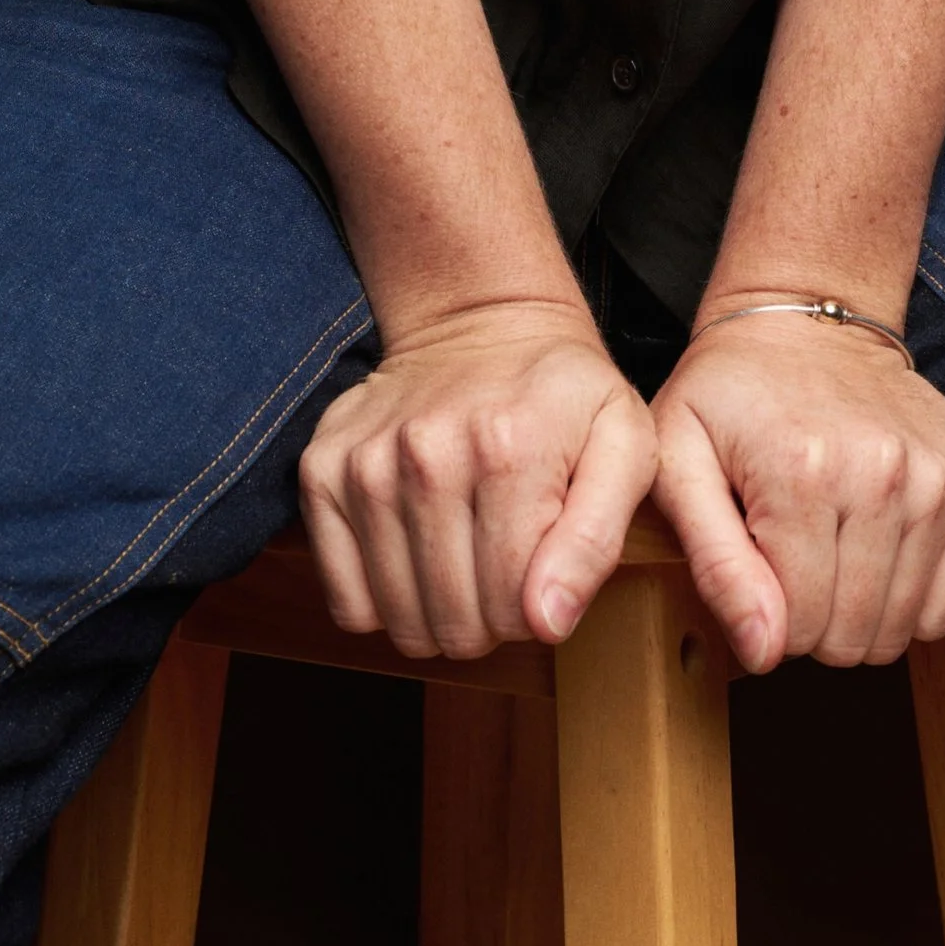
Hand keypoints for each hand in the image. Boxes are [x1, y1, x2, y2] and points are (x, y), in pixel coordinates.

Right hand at [300, 296, 657, 657]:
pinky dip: (382, 599)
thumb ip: (597, 539)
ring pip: (400, 621)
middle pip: (455, 623)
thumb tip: (547, 622)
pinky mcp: (321, 470)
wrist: (483, 322)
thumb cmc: (563, 396)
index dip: (537, 609)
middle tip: (502, 564)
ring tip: (462, 556)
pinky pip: (346, 600)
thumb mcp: (624, 447)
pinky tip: (414, 552)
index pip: (514, 609)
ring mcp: (364, 462)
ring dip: (436, 611)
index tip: (543, 566)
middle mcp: (425, 454)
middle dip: (488, 618)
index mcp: (509, 448)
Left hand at [649, 308, 944, 672]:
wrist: (807, 318)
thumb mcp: (680, 463)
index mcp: (802, 472)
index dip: (771, 622)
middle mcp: (883, 473)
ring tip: (833, 553)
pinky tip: (879, 554)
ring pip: (906, 625)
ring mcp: (939, 476)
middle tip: (793, 565)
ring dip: (865, 612)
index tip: (759, 573)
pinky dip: (916, 598)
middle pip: (856, 633)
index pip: (801, 627)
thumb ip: (716, 564)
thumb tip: (764, 650)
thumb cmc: (732, 392)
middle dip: (817, 623)